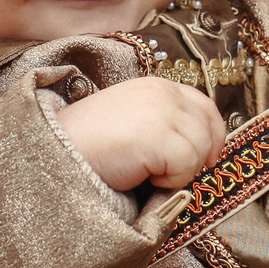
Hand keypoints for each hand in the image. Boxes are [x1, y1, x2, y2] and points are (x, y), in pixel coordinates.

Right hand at [57, 75, 224, 191]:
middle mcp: (161, 91)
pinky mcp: (155, 133)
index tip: (210, 159)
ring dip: (177, 171)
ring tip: (143, 171)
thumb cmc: (90, 149)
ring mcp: (159, 110)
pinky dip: (168, 181)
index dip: (213, 135)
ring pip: (200, 150)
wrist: (55, 158)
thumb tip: (205, 150)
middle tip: (161, 173)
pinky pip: (186, 166)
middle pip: (207, 130)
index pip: (204, 106)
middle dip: (194, 159)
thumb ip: (164, 123)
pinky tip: (139, 175)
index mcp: (156, 86)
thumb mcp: (133, 123)